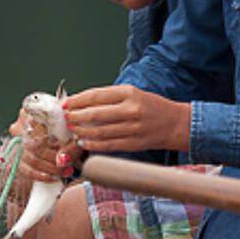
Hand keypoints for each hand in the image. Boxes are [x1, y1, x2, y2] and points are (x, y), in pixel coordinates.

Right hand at [8, 109, 75, 184]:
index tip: (64, 147)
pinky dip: (41, 175)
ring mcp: (17, 141)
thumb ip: (72, 145)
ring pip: (30, 159)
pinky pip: (26, 169)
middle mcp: (20, 125)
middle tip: (69, 166)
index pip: (36, 127)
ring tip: (66, 172)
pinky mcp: (18, 156)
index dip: (50, 140)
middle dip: (53, 158)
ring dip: (50, 169)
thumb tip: (61, 160)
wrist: (68, 132)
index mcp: (31, 111)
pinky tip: (54, 177)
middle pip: (33, 145)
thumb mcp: (76, 133)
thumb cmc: (72, 129)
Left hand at [61, 85, 190, 153]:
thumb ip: (108, 98)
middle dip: (75, 117)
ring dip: (81, 132)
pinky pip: (107, 145)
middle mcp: (131, 110)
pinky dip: (92, 144)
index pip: (95, 96)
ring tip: (73, 130)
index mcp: (129, 93)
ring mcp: (132, 128)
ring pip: (98, 132)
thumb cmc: (150, 106)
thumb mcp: (131, 93)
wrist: (174, 123)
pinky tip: (83, 142)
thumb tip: (79, 102)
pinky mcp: (133, 144)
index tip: (65, 104)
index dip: (77, 101)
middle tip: (67, 118)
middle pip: (94, 115)